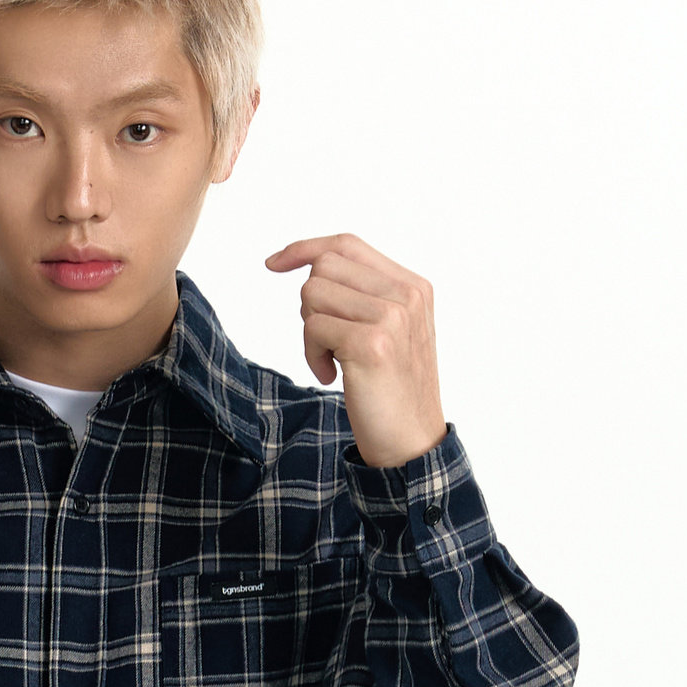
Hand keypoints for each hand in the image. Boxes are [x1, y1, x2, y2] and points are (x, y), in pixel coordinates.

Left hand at [263, 231, 447, 467]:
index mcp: (413, 286)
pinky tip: (331, 376)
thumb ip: (363, 295)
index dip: (305, 248)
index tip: (273, 264)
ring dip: (311, 334)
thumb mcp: (388, 331)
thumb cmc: (391, 390)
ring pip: (312, 294)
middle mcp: (406, 294)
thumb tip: (309, 266)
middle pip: (324, 267)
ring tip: (334, 361)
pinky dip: (312, 355)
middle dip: (310, 305)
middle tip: (328, 342)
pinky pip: (312, 327)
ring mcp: (391, 317)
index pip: (347, 244)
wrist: (411, 441)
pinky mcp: (371, 343)